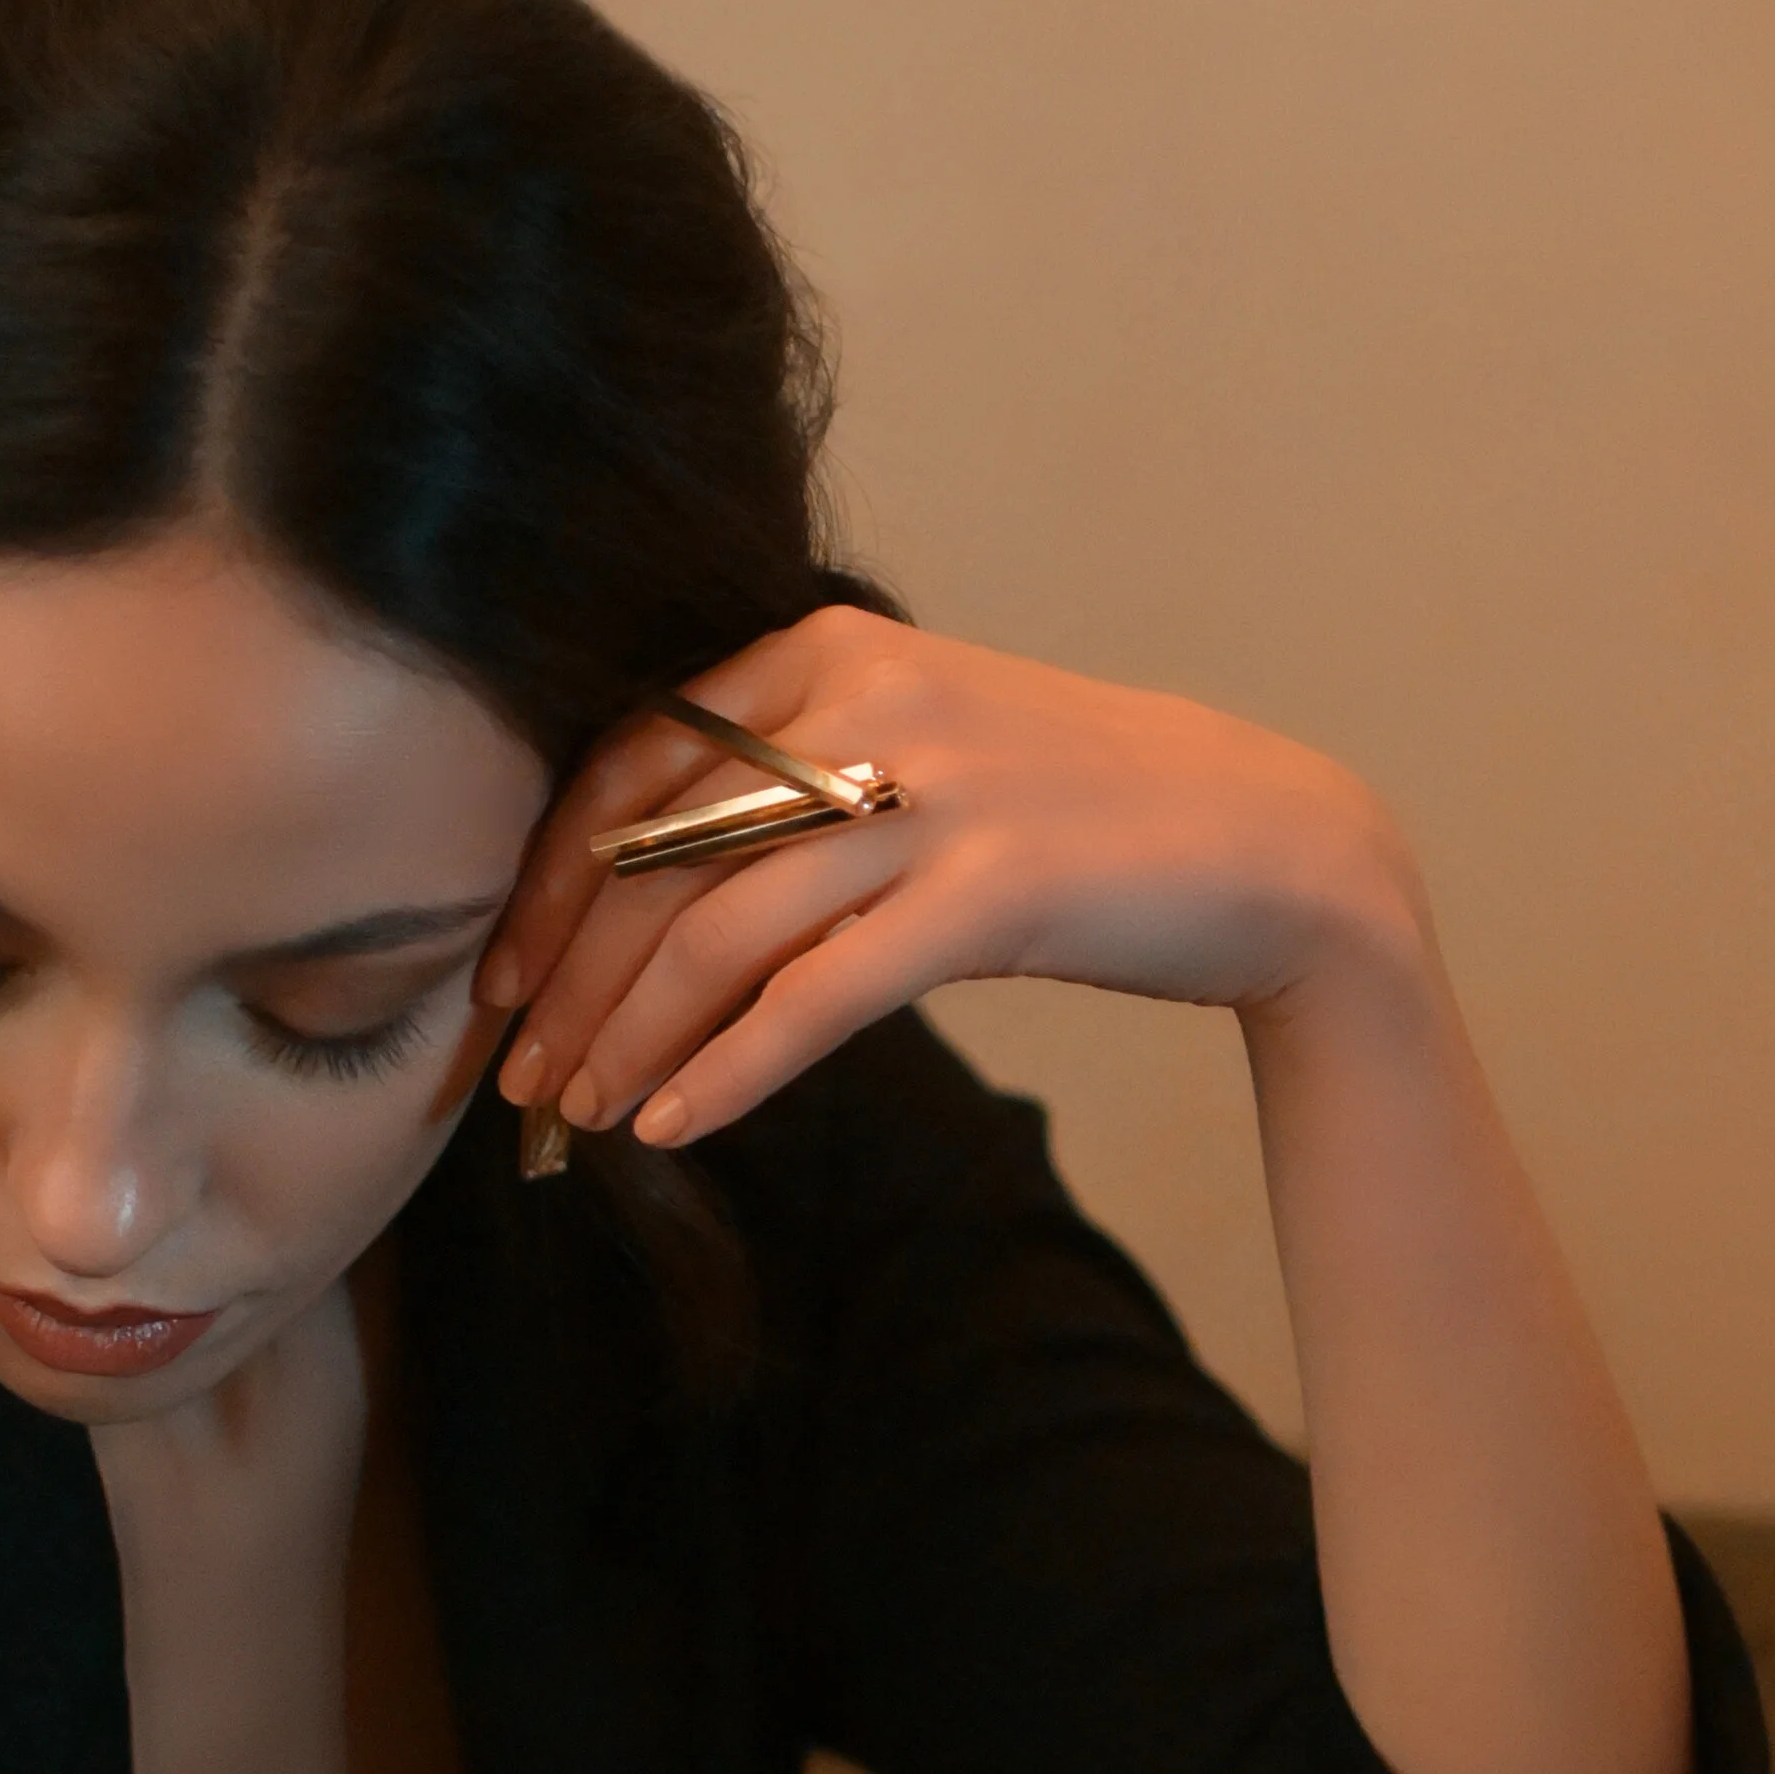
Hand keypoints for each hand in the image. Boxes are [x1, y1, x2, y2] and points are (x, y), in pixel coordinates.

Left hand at [479, 607, 1428, 1144]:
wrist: (1268, 839)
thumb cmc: (1082, 808)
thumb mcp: (924, 746)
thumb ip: (796, 778)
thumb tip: (646, 886)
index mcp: (829, 650)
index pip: (631, 764)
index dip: (549, 881)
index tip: (506, 976)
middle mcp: (865, 703)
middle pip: (655, 855)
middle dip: (568, 981)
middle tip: (518, 1078)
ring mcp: (931, 795)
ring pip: (716, 930)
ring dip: (627, 1037)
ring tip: (581, 1116)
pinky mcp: (991, 892)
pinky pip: (819, 994)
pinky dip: (730, 1067)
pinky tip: (676, 1123)